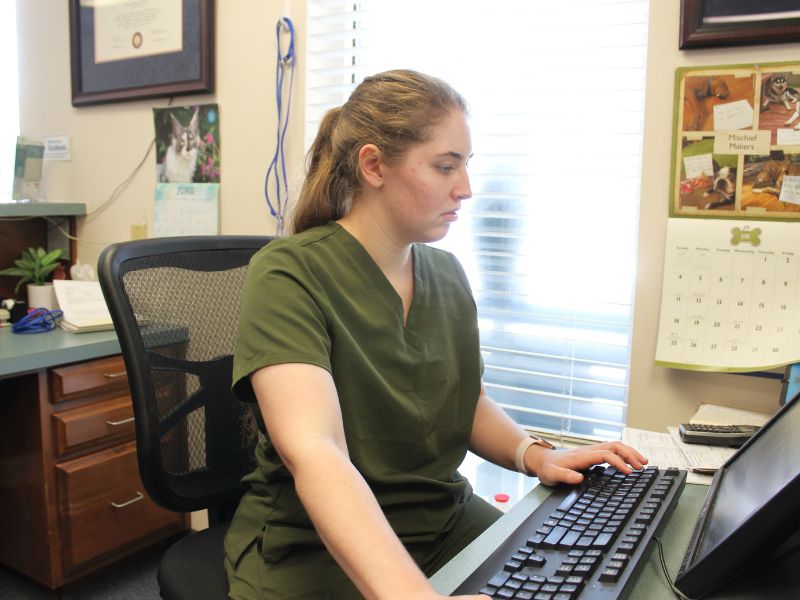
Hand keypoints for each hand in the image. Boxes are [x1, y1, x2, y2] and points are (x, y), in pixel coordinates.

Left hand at [530, 441, 647, 485]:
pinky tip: (630, 462)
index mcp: (582, 456)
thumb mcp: (552, 475)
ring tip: (643, 463)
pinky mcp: (592, 454)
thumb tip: (578, 478)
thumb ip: (564, 476)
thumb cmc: (547, 468)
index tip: (629, 472)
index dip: (619, 462)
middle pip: (614, 446)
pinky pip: (611, 450)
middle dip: (630, 454)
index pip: (606, 454)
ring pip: (614, 446)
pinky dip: (623, 454)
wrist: (541, 460)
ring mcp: (591, 451)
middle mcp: (588, 450)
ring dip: (629, 452)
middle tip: (642, 466)